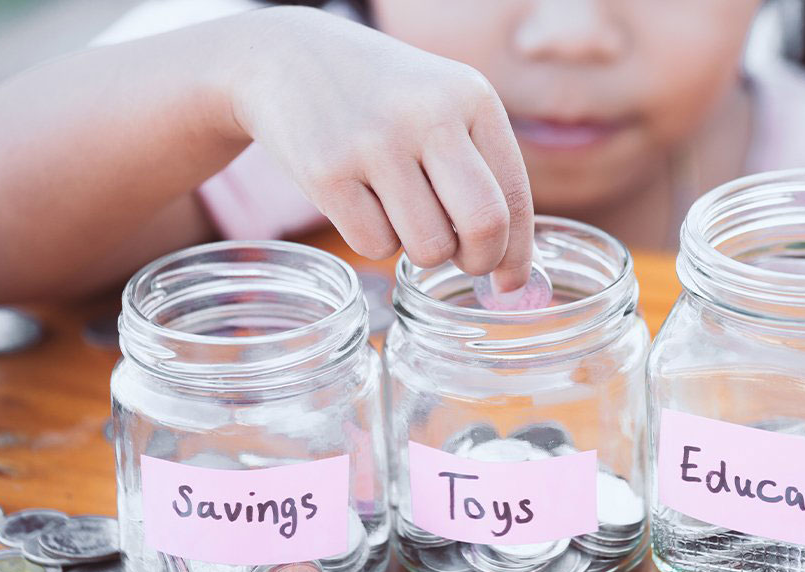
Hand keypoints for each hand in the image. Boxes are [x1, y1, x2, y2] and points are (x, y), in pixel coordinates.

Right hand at [224, 7, 532, 290]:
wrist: (287, 56)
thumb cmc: (383, 99)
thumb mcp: (444, 105)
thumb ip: (484, 170)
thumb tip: (514, 267)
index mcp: (472, 97)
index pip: (514, 196)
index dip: (517, 252)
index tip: (509, 282)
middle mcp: (429, 115)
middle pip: (483, 225)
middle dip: (481, 261)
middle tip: (466, 264)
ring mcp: (375, 143)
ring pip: (429, 247)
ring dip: (422, 250)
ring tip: (403, 212)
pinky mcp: (326, 172)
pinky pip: (374, 247)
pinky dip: (375, 241)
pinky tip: (362, 202)